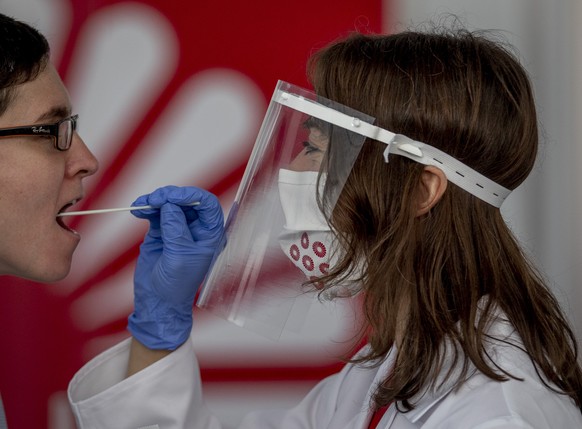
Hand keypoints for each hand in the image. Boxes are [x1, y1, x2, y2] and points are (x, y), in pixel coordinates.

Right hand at [127, 185, 223, 349]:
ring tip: (143, 204)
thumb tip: (170, 205)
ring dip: (156, 200)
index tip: (174, 196)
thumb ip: (176, 229)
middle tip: (154, 199)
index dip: (193, 196)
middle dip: (171, 196)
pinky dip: (147, 208)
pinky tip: (138, 209)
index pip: (208, 206)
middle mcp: (197, 229)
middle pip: (188, 201)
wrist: (157, 301)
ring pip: (171, 204)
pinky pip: (157, 213)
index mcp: (210, 235)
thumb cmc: (176, 285)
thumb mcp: (178, 256)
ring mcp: (179, 228)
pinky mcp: (162, 231)